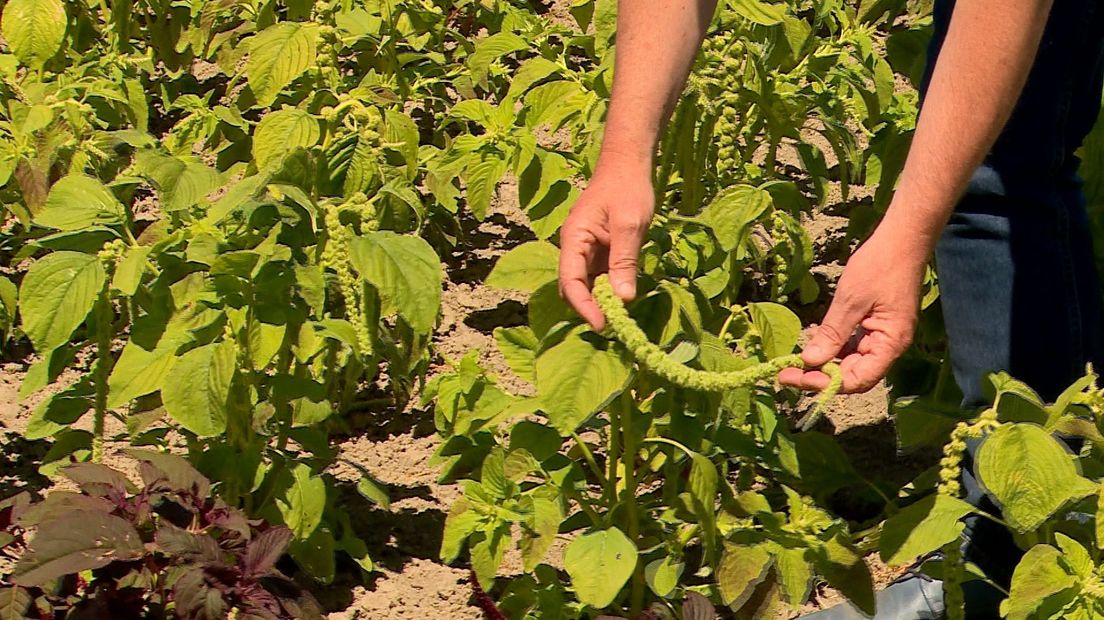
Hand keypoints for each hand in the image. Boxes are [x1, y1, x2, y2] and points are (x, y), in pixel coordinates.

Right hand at [558, 164, 654, 330]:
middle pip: (574, 287)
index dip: (584, 306)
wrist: (628, 164)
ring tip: (622, 318)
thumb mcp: (630, 225)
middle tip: (615, 327)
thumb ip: (624, 261)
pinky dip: (611, 290)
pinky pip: (601, 277)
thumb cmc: (627, 188)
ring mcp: (587, 251)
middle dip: (590, 308)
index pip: (570, 281)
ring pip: (588, 285)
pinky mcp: (601, 251)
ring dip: (601, 301)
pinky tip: (626, 298)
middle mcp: (575, 248)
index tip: (602, 325)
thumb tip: (623, 299)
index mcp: (573, 239)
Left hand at [778, 230, 924, 393]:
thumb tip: (810, 362)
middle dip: (818, 375)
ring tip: (793, 362)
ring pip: (850, 362)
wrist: (901, 240)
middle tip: (785, 373)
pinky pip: (852, 346)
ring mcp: (882, 337)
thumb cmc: (879, 266)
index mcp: (890, 344)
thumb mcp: (850, 300)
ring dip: (823, 363)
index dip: (825, 383)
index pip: (857, 380)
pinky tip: (813, 339)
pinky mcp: (875, 327)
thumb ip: (831, 334)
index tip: (795, 378)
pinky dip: (832, 346)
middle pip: (852, 375)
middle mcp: (889, 347)